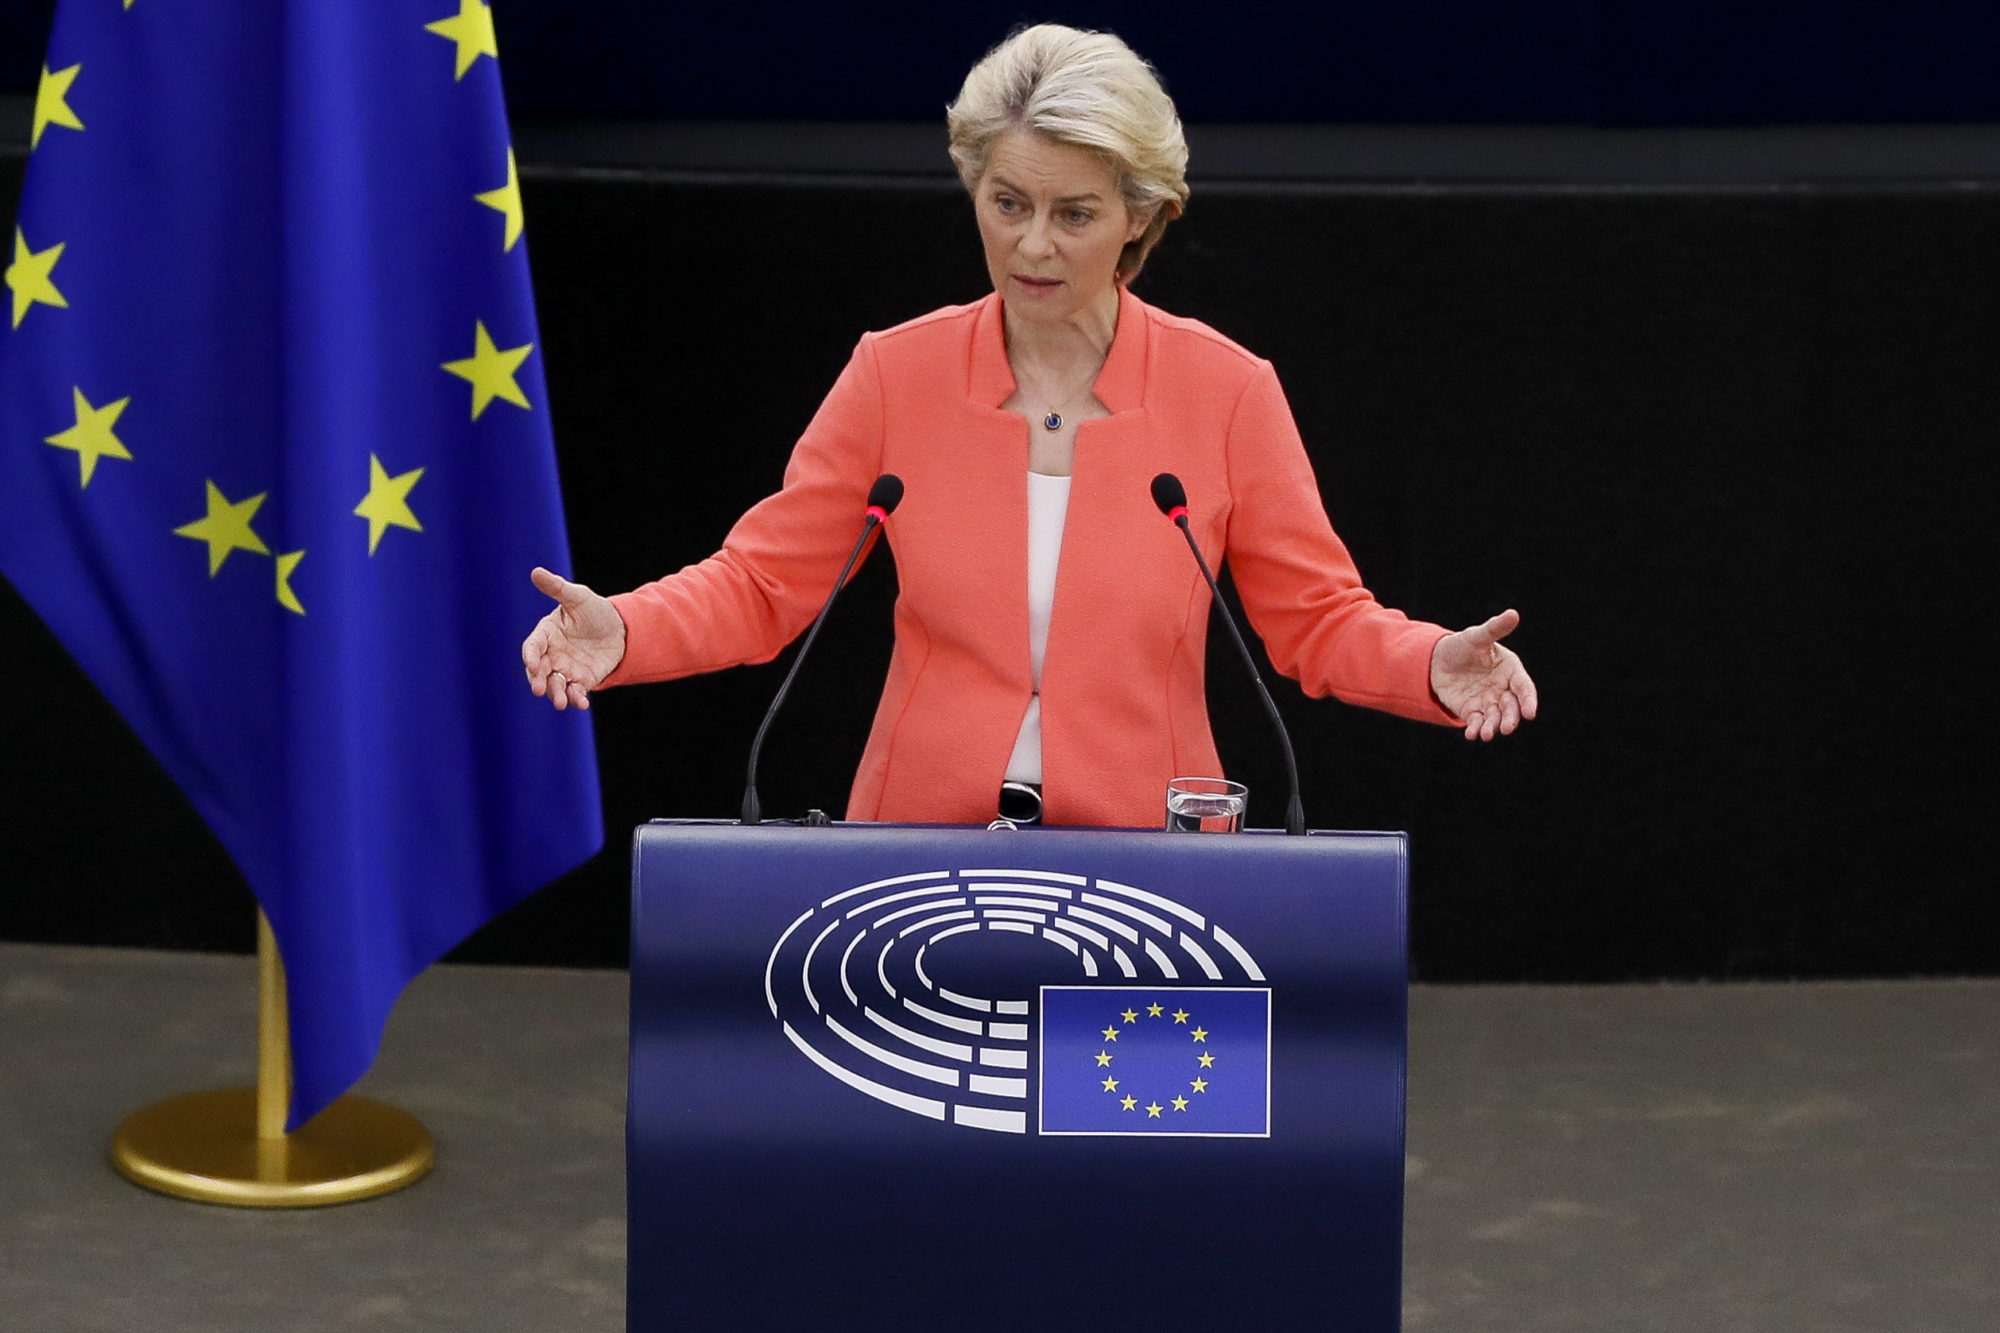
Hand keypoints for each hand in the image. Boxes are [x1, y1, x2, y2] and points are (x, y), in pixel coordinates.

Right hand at [520, 567, 625, 710]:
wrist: (620, 628)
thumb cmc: (594, 610)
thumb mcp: (578, 597)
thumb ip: (557, 588)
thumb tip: (536, 572)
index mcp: (546, 634)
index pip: (533, 647)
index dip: (531, 656)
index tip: (532, 663)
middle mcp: (551, 655)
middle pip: (539, 671)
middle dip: (537, 681)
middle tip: (539, 689)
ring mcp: (565, 669)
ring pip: (555, 685)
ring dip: (556, 694)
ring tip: (561, 703)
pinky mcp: (581, 681)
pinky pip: (575, 692)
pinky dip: (577, 699)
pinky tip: (582, 704)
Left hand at [1429, 608, 1538, 741]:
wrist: (1438, 659)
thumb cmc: (1463, 645)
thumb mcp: (1477, 636)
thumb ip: (1495, 629)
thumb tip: (1513, 614)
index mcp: (1511, 670)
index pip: (1524, 687)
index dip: (1528, 700)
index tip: (1530, 713)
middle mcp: (1503, 689)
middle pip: (1512, 707)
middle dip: (1510, 718)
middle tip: (1506, 728)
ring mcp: (1489, 702)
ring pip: (1495, 718)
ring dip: (1493, 727)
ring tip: (1487, 735)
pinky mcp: (1472, 711)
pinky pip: (1477, 722)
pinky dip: (1476, 729)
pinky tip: (1471, 735)